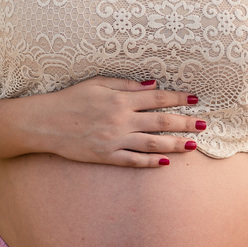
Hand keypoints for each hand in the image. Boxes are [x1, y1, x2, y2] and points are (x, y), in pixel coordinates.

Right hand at [27, 76, 204, 167]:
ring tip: (191, 144)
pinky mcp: (106, 156)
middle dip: (184, 122)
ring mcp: (114, 140)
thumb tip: (152, 85)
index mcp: (120, 99)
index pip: (157, 99)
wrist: (44, 123)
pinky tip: (165, 163)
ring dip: (175, 144)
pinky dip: (150, 163)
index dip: (178, 99)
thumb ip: (126, 84)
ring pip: (152, 144)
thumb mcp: (97, 83)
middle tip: (203, 124)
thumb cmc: (70, 99)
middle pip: (161, 122)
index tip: (194, 100)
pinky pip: (133, 161)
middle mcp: (121, 120)